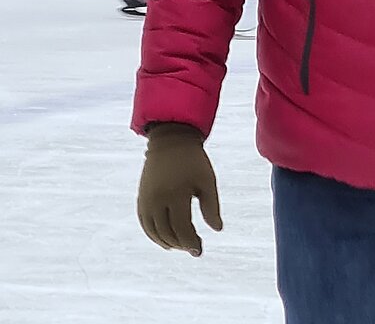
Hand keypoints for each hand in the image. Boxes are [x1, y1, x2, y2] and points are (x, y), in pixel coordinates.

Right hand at [137, 123, 221, 255]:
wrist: (171, 141)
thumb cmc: (193, 161)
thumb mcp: (207, 180)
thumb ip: (211, 206)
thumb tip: (217, 230)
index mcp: (175, 194)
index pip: (181, 228)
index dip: (191, 242)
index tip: (199, 250)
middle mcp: (157, 200)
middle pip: (167, 233)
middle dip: (181, 245)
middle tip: (194, 249)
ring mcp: (146, 200)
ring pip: (154, 232)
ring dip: (167, 243)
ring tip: (182, 245)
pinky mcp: (140, 199)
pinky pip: (145, 224)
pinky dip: (154, 235)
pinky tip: (167, 239)